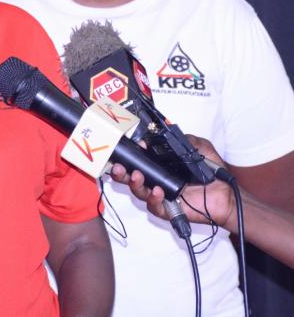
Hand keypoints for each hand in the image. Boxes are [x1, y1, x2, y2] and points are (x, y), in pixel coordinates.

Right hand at [111, 135, 235, 228]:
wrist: (227, 194)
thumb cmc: (213, 173)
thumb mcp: (199, 148)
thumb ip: (184, 140)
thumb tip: (166, 135)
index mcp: (161, 167)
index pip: (140, 162)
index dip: (131, 157)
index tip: (130, 149)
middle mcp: (158, 181)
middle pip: (131, 178)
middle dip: (120, 173)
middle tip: (117, 167)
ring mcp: (162, 196)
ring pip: (139, 193)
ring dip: (134, 184)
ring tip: (137, 176)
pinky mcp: (170, 210)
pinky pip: (155, 207)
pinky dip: (153, 199)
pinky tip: (157, 191)